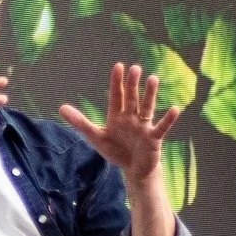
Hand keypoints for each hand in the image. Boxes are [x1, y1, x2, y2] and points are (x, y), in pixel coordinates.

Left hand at [57, 63, 180, 182]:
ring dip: (150, 94)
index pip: (116, 95)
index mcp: (117, 115)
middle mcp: (132, 117)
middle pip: (132, 98)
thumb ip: (80, 122)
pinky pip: (161, 127)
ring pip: (147, 108)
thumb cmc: (116, 150)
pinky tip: (175, 109)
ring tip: (153, 79)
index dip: (117, 82)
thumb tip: (61, 108)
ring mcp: (144, 126)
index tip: (118, 66)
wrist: (134, 169)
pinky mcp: (154, 138)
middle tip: (135, 68)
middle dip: (133, 84)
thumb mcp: (96, 137)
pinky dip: (168, 119)